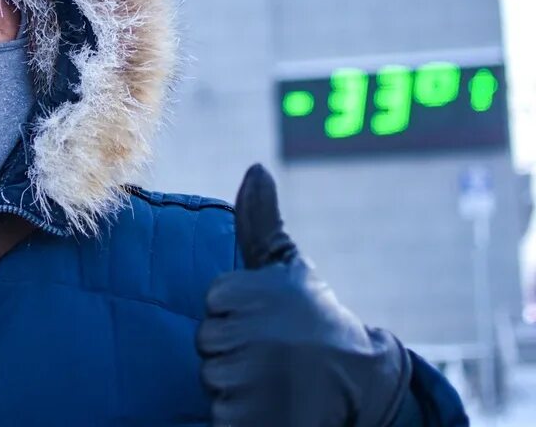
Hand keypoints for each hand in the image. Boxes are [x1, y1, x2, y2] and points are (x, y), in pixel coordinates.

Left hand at [196, 164, 411, 426]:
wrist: (360, 382)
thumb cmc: (318, 318)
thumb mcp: (288, 264)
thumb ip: (261, 220)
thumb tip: (256, 167)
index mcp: (236, 293)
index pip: (213, 305)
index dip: (240, 316)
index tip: (271, 319)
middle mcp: (234, 334)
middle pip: (208, 343)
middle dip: (236, 350)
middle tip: (275, 351)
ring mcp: (237, 379)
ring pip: (214, 378)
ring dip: (238, 382)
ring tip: (275, 377)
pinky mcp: (240, 419)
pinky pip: (221, 415)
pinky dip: (242, 415)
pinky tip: (270, 404)